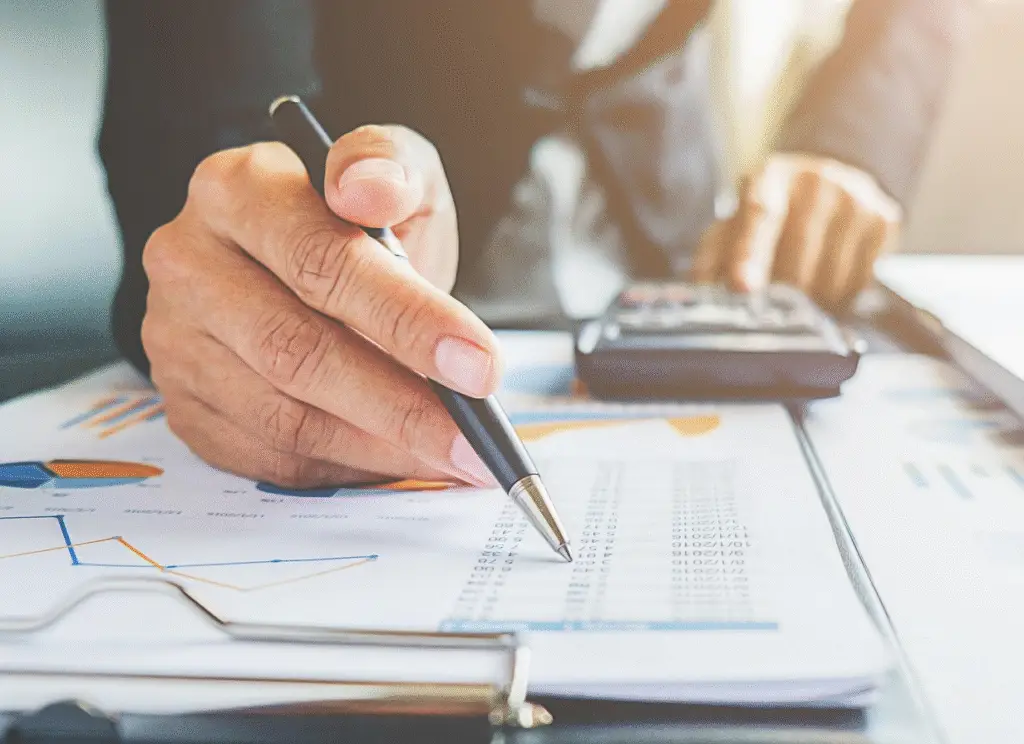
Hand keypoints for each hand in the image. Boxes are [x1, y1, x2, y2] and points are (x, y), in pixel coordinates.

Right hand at [142, 125, 501, 488]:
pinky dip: (344, 467)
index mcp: (237, 188)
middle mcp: (189, 262)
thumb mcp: (394, 174)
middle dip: (401, 403)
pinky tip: (396, 459)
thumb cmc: (356, 225)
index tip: (479, 365)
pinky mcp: (184, 403)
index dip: (407, 318)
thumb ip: (391, 167)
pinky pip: (267, 457)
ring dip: (379, 447)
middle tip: (473, 435)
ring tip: (451, 454)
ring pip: (283, 417)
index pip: (321, 259)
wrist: (305, 269)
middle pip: (296, 349)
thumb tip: (368, 187)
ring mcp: (176, 340)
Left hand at [691, 153, 901, 308]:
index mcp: (769, 178)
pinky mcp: (884, 218)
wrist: (829, 174)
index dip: (749, 255)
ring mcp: (855, 198)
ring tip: (801, 292)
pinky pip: (861, 281)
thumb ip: (714, 256)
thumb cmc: (772, 208)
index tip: (741, 287)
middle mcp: (816, 183)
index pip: (759, 215)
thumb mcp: (735, 221)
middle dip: (780, 295)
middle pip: (797, 259)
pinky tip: (829, 282)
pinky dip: (841, 297)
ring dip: (812, 303)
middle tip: (771, 305)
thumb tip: (698, 294)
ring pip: (831, 278)